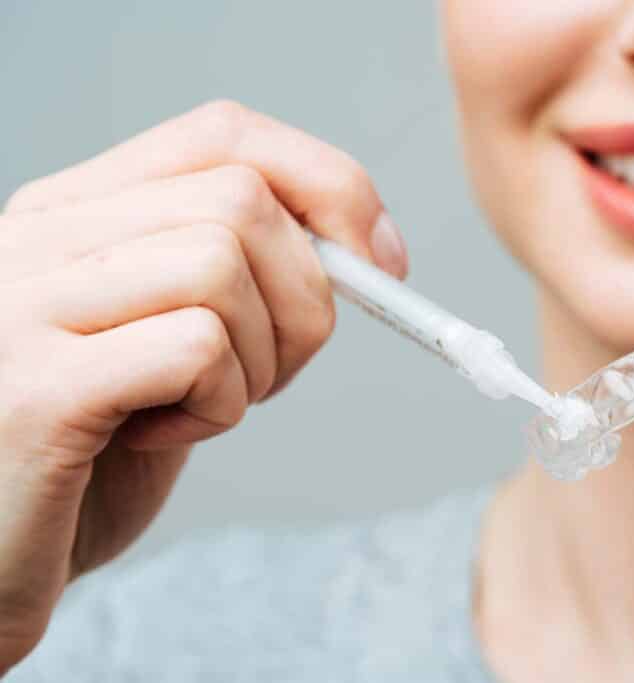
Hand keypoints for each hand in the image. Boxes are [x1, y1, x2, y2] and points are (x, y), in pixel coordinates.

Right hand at [0, 101, 404, 670]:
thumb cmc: (94, 458)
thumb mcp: (168, 342)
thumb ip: (240, 278)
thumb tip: (370, 250)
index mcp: (75, 212)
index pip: (224, 134)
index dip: (327, 185)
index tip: (380, 261)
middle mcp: (40, 237)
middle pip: (242, 201)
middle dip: (304, 300)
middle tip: (269, 374)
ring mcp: (27, 305)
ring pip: (222, 265)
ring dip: (258, 360)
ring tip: (200, 407)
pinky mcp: (38, 389)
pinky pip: (196, 348)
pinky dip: (219, 405)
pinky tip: (160, 437)